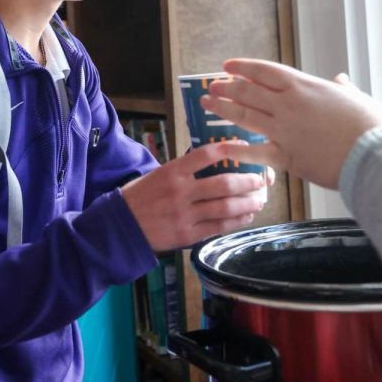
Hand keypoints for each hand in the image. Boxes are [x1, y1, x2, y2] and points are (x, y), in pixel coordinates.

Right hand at [121, 139, 267, 252]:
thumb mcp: (158, 174)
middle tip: (260, 181)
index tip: (245, 147)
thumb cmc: (140, 196)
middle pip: (223, 184)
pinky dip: (236, 221)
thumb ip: (184, 171)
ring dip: (247, 203)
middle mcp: (180, 191)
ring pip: (225, 207)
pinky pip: (218, 227)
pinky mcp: (187, 235)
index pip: (206, 154)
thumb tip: (215, 163)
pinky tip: (246, 217)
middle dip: (247, 182)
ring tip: (259, 200)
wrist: (121, 226)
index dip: (230, 149)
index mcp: (173, 171)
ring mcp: (185, 214)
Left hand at [203, 59, 381, 189]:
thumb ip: (342, 88)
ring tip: (206, 104)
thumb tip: (340, 80)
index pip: (265, 71)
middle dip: (226, 87)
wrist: (373, 155)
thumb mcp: (356, 98)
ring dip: (222, 109)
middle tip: (211, 86)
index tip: (227, 66)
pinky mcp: (286, 156)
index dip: (243, 67)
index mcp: (304, 86)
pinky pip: (254, 152)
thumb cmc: (370, 126)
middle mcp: (289, 104)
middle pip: (248, 92)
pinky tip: (218, 146)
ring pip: (245, 116)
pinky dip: (235, 149)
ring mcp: (284, 130)